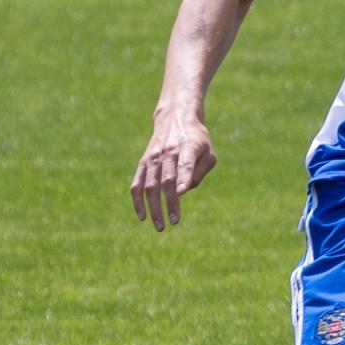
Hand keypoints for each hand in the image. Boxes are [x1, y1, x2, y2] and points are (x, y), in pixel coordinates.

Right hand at [130, 113, 216, 229]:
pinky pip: (136, 183)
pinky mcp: (143, 162)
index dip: (183, 178)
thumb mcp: (208, 152)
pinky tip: (142, 216)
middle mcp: (168, 153)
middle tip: (174, 222)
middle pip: (167, 180)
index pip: (184, 165)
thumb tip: (184, 191)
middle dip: (170, 203)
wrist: (175, 119)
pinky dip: (137, 200)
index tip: (181, 193)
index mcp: (187, 148)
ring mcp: (153, 158)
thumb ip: (199, 171)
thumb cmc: (197, 140)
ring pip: (150, 185)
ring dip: (154, 207)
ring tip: (160, 226)